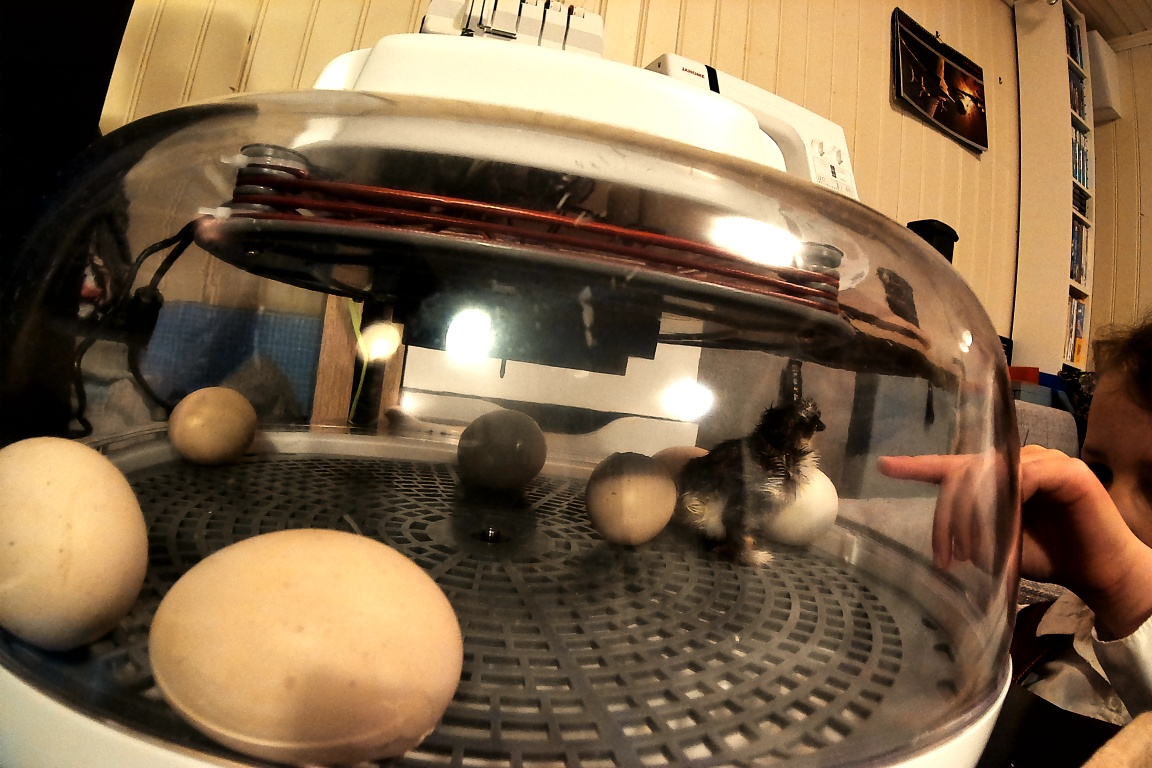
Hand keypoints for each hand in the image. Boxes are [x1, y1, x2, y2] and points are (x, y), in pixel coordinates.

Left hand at [880, 445, 1151, 638]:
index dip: (919, 466)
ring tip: (970, 554)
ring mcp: (1043, 460)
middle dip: (948, 516)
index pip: (955, 465)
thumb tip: (945, 545)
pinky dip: (1007, 506)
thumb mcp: (1000, 544)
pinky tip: (1004, 528)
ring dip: (972, 517)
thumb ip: (975, 532)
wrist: (1101, 574)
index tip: (886, 467)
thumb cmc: (1049, 557)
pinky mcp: (1066, 472)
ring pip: (988, 476)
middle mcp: (1018, 459)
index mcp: (1000, 474)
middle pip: (964, 473)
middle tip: (946, 556)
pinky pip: (1022, 479)